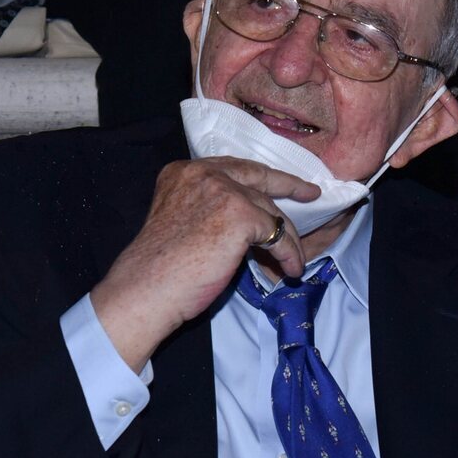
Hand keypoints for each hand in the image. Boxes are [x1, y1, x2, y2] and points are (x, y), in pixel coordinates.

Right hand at [90, 157, 318, 370]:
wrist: (147, 288)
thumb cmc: (160, 270)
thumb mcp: (182, 223)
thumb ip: (209, 210)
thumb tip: (251, 225)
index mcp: (184, 172)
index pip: (233, 169)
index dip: (260, 177)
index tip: (282, 181)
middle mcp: (204, 173)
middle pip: (257, 178)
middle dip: (288, 186)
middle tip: (310, 194)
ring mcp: (223, 191)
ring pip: (270, 212)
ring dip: (288, 239)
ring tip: (296, 261)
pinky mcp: (241, 215)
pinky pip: (277, 234)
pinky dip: (288, 254)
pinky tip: (291, 269)